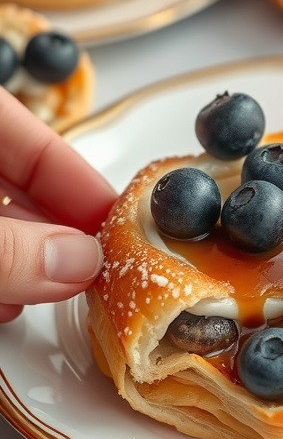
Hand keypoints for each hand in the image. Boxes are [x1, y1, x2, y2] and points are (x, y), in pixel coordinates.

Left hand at [0, 89, 116, 322]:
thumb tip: (78, 263)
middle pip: (17, 179)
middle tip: (93, 266)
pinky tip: (9, 301)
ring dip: (27, 255)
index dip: (78, 178)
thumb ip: (8, 250)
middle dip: (57, 226)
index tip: (117, 221)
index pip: (33, 137)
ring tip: (55, 290)